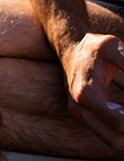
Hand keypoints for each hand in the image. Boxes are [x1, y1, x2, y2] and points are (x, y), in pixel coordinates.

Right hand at [61, 33, 123, 148]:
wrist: (69, 48)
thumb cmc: (95, 48)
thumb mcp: (114, 48)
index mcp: (86, 92)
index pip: (119, 122)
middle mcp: (79, 108)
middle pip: (116, 140)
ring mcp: (79, 114)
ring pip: (113, 141)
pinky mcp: (82, 117)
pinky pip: (108, 134)